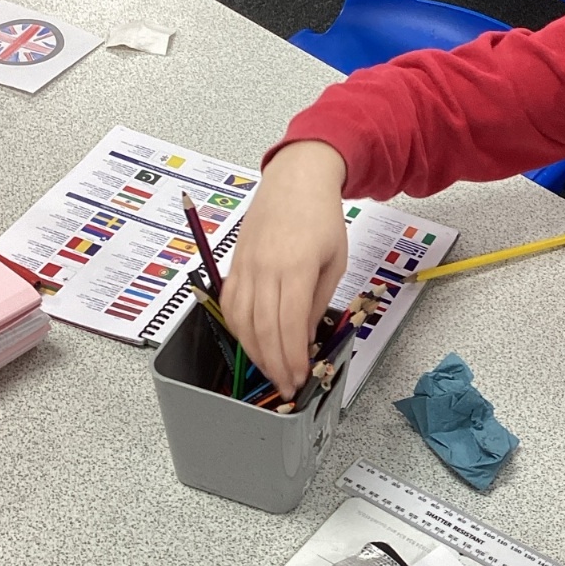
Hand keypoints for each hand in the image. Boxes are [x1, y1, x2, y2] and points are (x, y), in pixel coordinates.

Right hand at [221, 141, 348, 399]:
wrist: (296, 179)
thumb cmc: (321, 217)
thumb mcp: (334, 262)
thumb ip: (318, 302)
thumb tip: (304, 338)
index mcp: (297, 267)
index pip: (289, 325)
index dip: (292, 358)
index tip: (300, 378)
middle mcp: (266, 268)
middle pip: (263, 329)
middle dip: (274, 364)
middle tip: (286, 385)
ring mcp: (246, 265)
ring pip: (241, 320)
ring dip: (254, 351)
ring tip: (270, 370)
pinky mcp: (235, 263)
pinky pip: (229, 304)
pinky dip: (238, 328)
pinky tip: (251, 342)